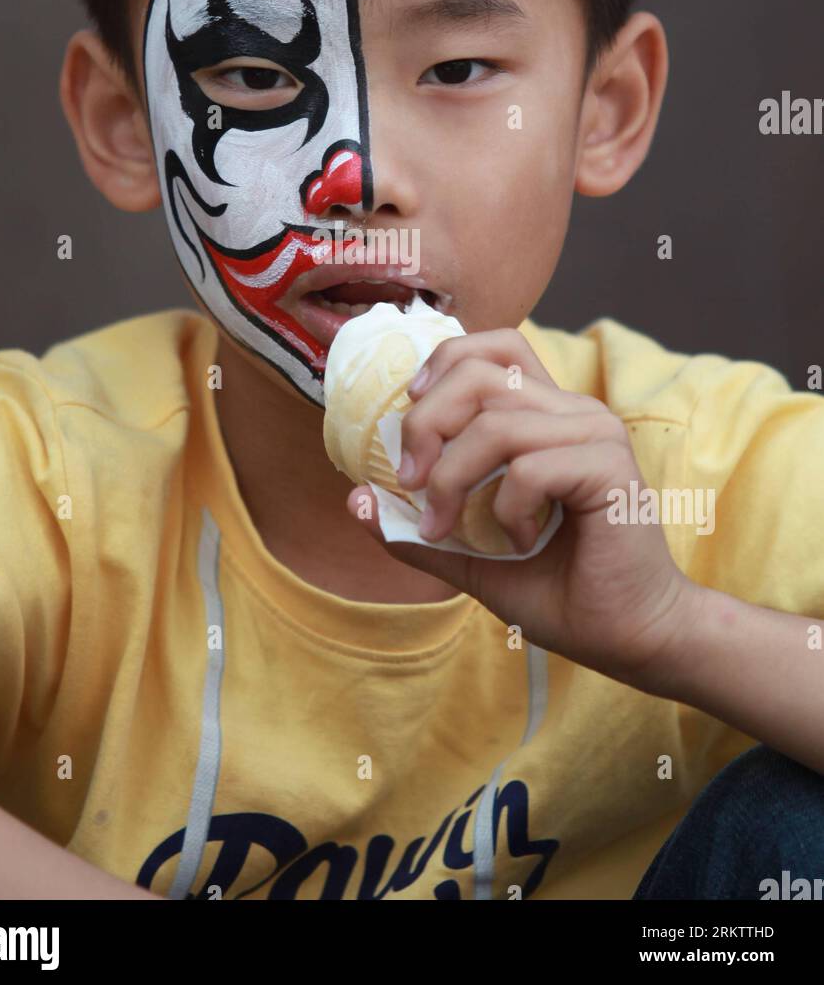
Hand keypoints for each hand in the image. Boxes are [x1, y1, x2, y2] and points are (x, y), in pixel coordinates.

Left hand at [345, 327, 701, 694]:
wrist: (629, 637)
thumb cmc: (561, 591)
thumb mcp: (471, 558)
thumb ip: (419, 529)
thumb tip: (355, 500)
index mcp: (549, 416)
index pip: (496, 348)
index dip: (445, 362)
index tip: (409, 409)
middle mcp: (574, 413)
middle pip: (481, 375)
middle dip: (427, 423)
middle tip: (408, 481)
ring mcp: (596, 436)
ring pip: (497, 422)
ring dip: (453, 479)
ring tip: (449, 527)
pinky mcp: (610, 469)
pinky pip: (530, 467)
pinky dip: (506, 509)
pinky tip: (521, 541)